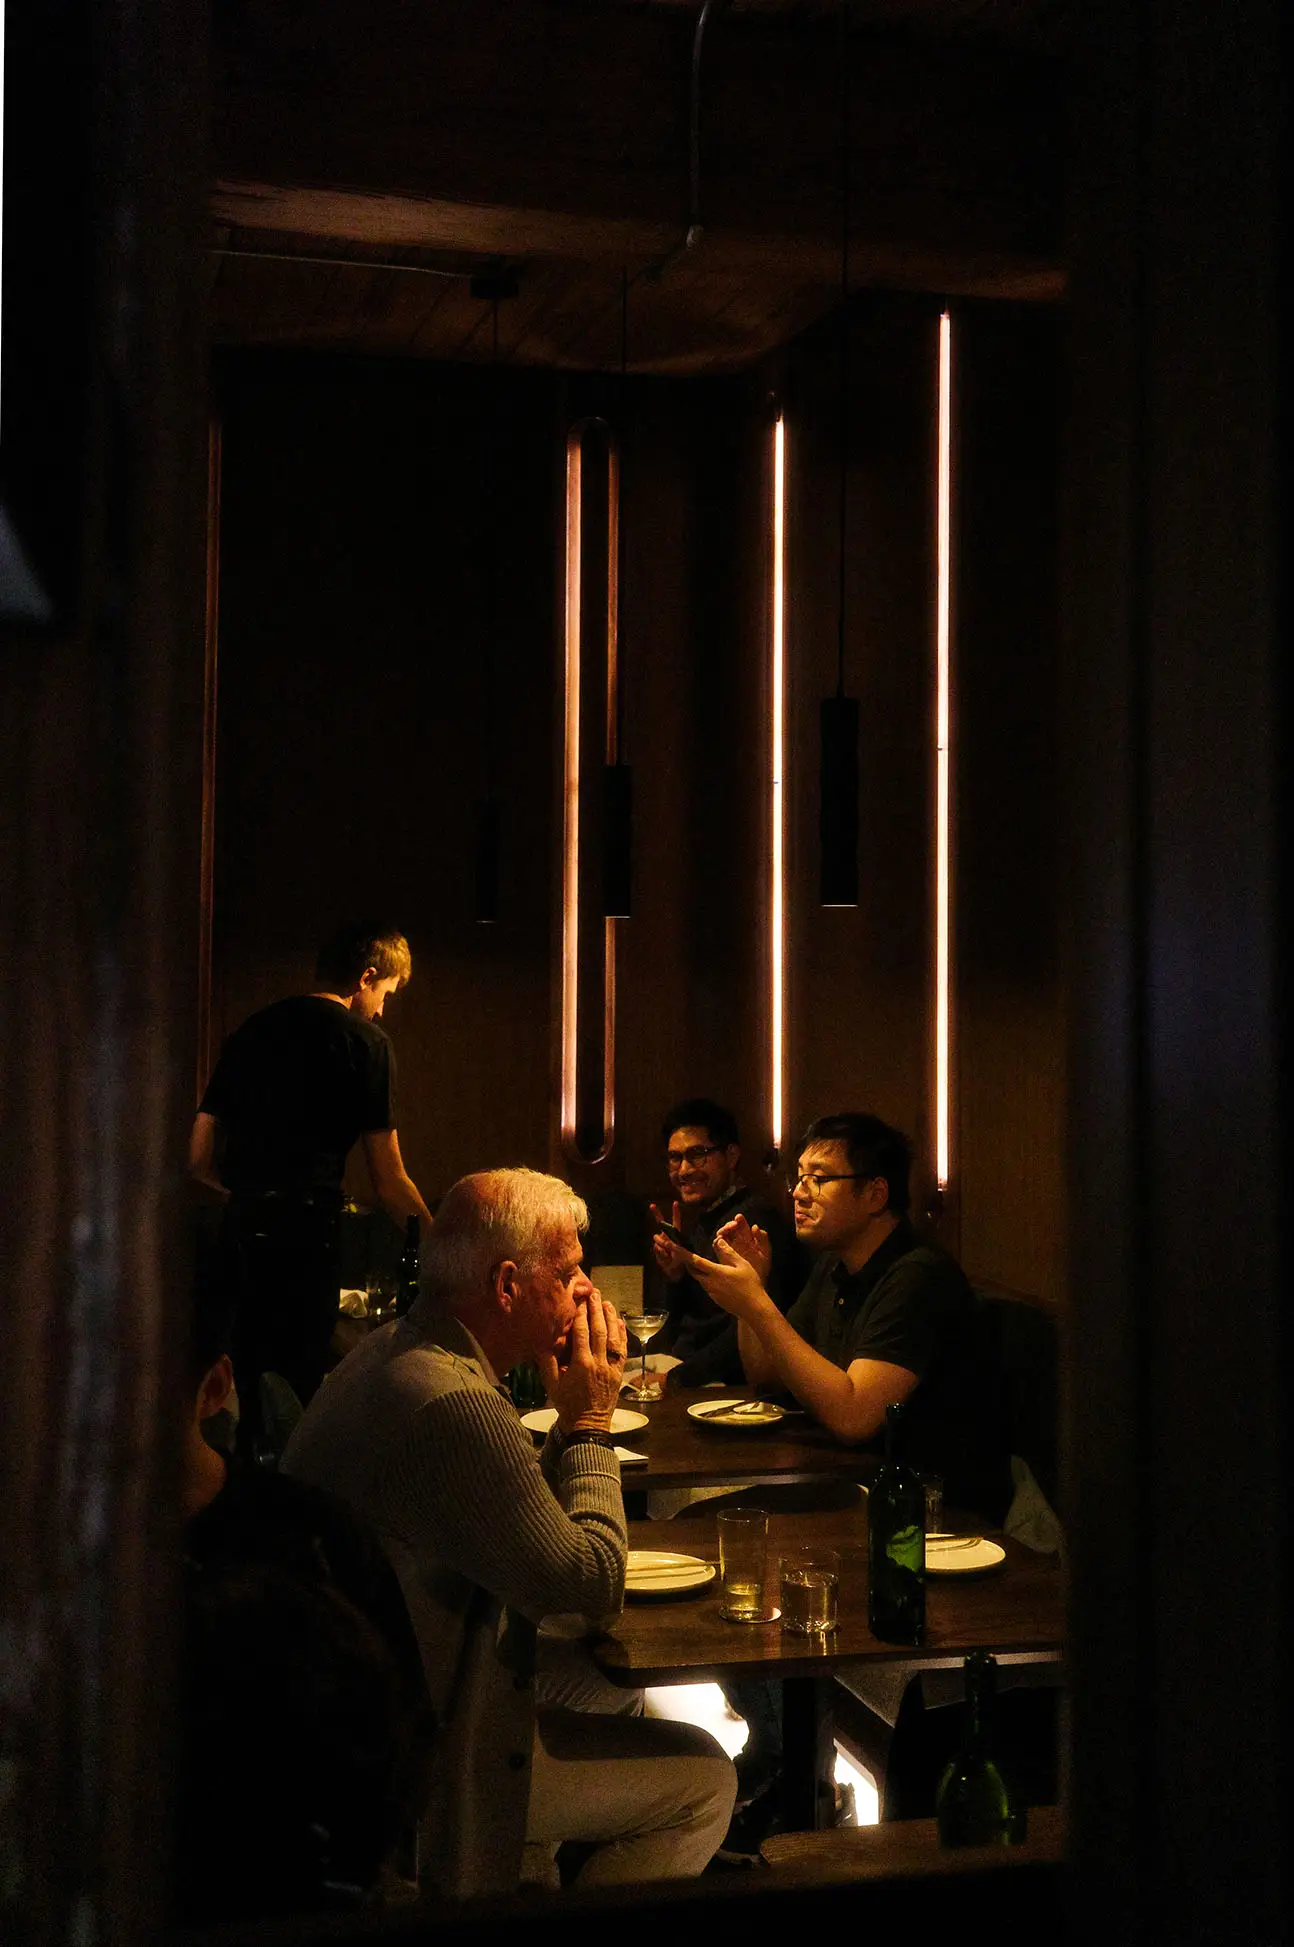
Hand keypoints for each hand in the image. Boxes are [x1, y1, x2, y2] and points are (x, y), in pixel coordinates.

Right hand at [540, 1290, 627, 1434]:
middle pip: (599, 1331)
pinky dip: (623, 1335)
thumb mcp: (552, 1385)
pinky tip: (621, 1323)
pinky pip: (623, 1351)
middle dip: (596, 1310)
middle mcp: (599, 1363)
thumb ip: (547, 1362)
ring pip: (614, 1338)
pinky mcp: (619, 1373)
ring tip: (607, 1302)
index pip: (581, 1333)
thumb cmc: (568, 1405)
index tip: (579, 1300)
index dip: (580, 1315)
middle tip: (594, 1293)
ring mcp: (611, 1368)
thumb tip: (542, 1341)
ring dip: (611, 1319)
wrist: (589, 1426)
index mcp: (581, 1365)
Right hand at [649, 1201, 687, 1282]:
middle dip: (656, 1214)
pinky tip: (665, 1258)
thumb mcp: (678, 1254)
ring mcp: (661, 1242)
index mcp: (675, 1236)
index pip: (676, 1223)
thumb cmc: (680, 1262)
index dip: (675, 1213)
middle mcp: (667, 1237)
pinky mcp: (657, 1249)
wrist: (675, 1272)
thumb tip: (657, 1239)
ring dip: (662, 1247)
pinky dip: (660, 1254)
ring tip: (670, 1256)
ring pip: (657, 1240)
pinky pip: (656, 1248)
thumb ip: (668, 1245)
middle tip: (652, 1205)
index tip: (675, 1203)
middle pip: (661, 1224)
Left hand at [683, 1234, 770, 1320]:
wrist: (753, 1308)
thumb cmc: (750, 1284)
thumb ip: (728, 1252)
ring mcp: (711, 1292)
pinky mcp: (714, 1299)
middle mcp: (709, 1282)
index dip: (680, 1252)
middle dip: (686, 1261)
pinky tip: (717, 1277)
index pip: (694, 1260)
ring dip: (697, 1270)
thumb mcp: (742, 1264)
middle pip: (692, 1270)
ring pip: (700, 1278)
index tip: (669, 1245)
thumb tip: (718, 1240)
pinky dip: (706, 1279)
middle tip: (682, 1253)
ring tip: (702, 1263)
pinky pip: (707, 1286)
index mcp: (715, 1272)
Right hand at [715, 1213, 771, 1283]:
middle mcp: (736, 1242)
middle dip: (729, 1224)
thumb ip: (763, 1239)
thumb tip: (755, 1226)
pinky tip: (720, 1239)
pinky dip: (718, 1240)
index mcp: (747, 1240)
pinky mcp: (722, 1256)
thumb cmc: (761, 1269)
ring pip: (722, 1235)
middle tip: (732, 1224)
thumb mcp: (765, 1254)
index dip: (740, 1221)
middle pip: (730, 1229)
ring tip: (726, 1230)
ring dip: (723, 1230)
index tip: (739, 1218)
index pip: (741, 1226)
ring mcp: (728, 1249)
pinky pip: (717, 1246)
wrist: (756, 1286)